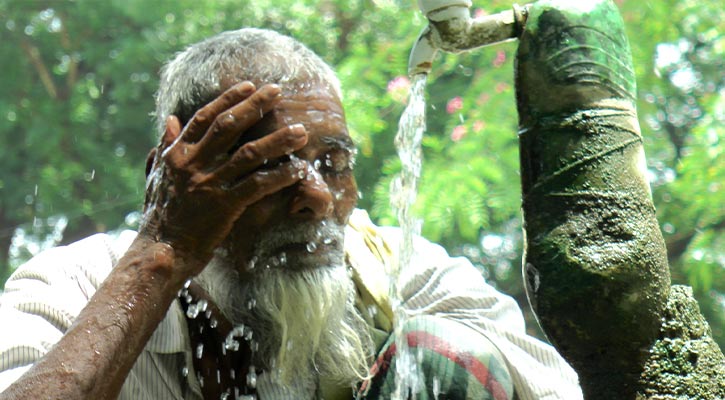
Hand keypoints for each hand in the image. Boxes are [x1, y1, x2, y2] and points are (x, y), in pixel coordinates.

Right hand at [141, 82, 306, 275]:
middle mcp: (192, 164)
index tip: (250, 85)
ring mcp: (208, 184)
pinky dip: (280, 176)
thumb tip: (170, 119)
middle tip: (278, 91)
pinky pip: (258, 185)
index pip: (204, 117)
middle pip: (229, 126)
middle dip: (255, 106)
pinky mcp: (224, 206)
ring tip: (300, 132)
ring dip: (278, 141)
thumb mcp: (156, 176)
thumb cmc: (160, 216)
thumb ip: (165, 147)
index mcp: (176, 155)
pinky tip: (298, 170)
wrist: (161, 252)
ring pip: (249, 154)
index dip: (228, 99)